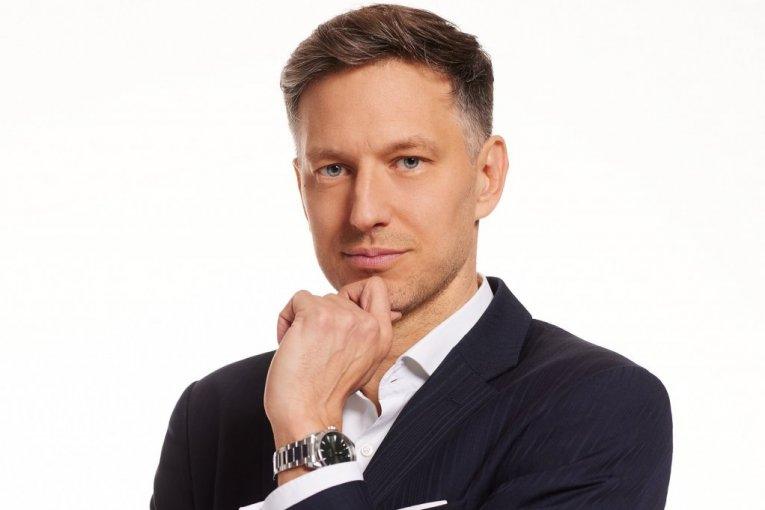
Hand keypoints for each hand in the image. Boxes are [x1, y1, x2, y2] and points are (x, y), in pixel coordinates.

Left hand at [264, 276, 401, 450]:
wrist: (306, 414)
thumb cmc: (326, 393)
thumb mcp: (364, 362)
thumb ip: (371, 334)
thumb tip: (392, 310)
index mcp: (381, 335)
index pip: (376, 287)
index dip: (353, 294)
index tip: (339, 316)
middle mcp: (365, 324)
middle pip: (336, 297)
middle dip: (320, 318)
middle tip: (316, 349)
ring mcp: (342, 318)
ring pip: (315, 299)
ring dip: (301, 321)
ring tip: (304, 350)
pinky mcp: (315, 315)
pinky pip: (297, 300)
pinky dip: (286, 319)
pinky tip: (289, 342)